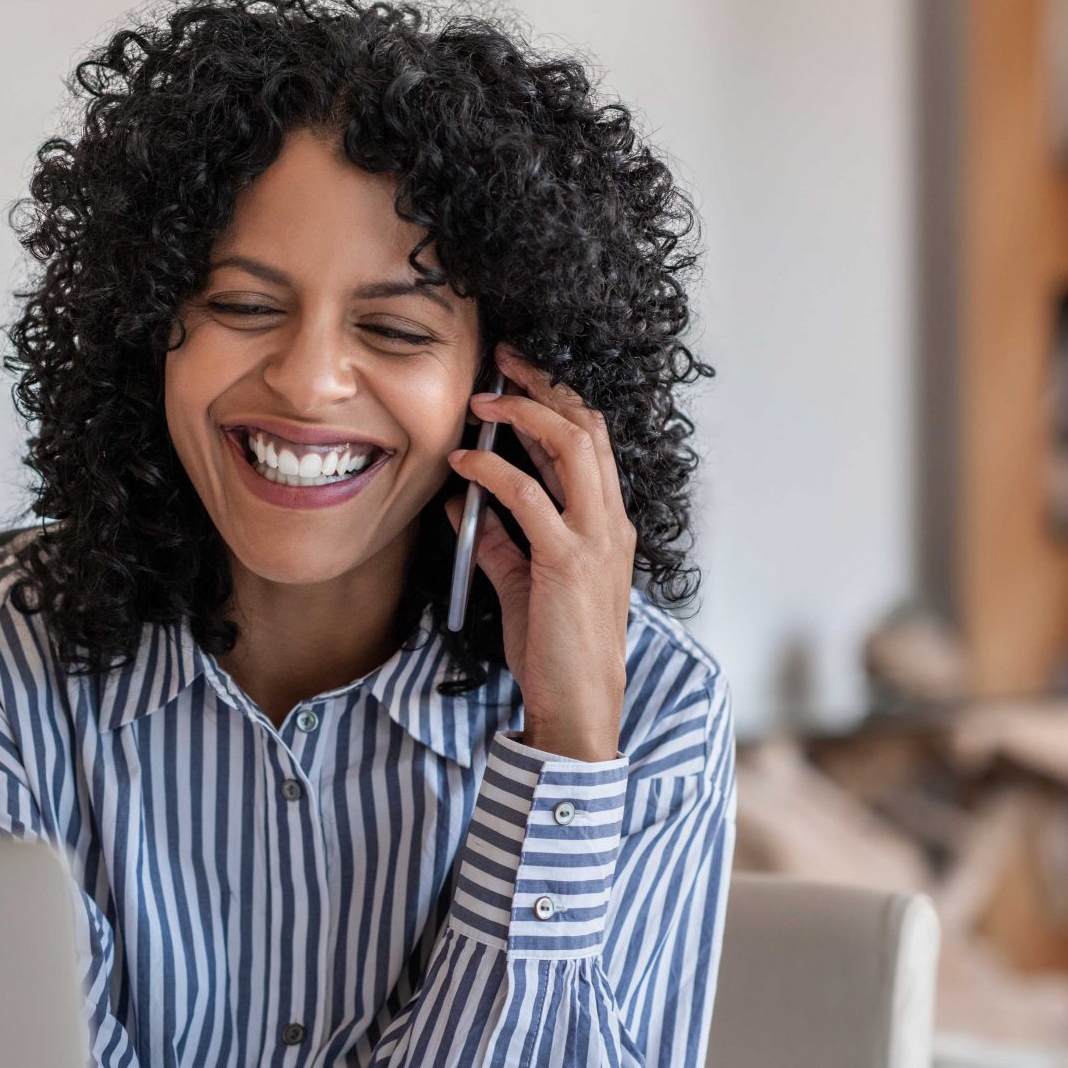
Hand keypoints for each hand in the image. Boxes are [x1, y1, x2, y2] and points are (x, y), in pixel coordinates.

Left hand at [444, 342, 633, 762]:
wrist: (579, 704)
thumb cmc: (555, 649)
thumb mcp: (522, 584)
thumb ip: (494, 541)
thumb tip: (457, 503)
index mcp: (608, 523)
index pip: (592, 441)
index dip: (557, 400)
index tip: (519, 377)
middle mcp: (610, 521)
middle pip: (587, 426)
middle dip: (543, 386)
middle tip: (502, 362)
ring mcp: (594, 539)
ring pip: (571, 446)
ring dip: (522, 414)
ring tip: (481, 402)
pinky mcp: (566, 561)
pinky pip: (528, 496)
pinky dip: (491, 471)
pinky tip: (462, 464)